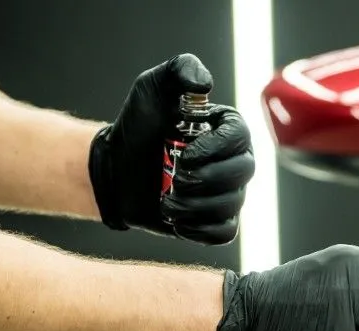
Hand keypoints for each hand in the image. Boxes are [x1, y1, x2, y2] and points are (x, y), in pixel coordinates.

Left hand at [89, 54, 254, 243]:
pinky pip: (223, 233)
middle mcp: (235, 160)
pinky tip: (176, 220)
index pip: (240, 137)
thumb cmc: (137, 126)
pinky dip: (199, 230)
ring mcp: (228, 193)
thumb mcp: (152, 86)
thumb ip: (180, 70)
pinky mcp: (215, 221)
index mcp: (227, 129)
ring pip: (230, 205)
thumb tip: (205, 85)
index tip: (185, 154)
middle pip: (242, 173)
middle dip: (205, 179)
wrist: (116, 168)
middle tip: (174, 178)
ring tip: (167, 200)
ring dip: (194, 205)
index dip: (216, 149)